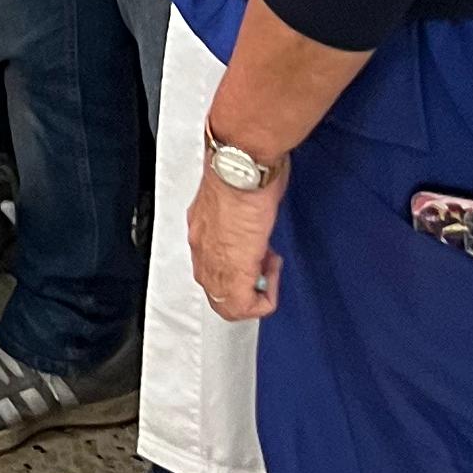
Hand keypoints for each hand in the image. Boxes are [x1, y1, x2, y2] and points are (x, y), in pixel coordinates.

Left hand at [188, 161, 283, 320]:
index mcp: (200, 228)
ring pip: (227, 304)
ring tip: (269, 263)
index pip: (210, 267)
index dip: (238, 269)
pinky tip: (272, 268)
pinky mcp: (233, 269)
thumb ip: (236, 212)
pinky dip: (265, 298)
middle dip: (246, 287)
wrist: (242, 165)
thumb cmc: (242, 168)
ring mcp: (212, 260)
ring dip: (255, 294)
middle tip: (265, 263)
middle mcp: (201, 247)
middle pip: (216, 291)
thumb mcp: (235, 193)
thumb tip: (250, 218)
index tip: (258, 254)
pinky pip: (244, 306)